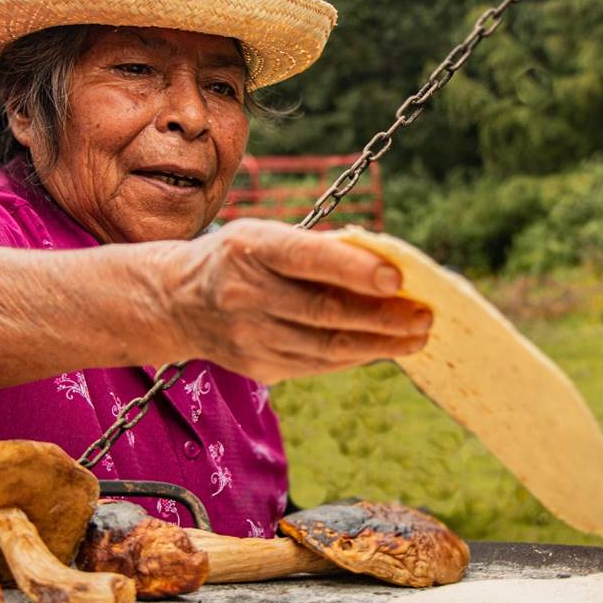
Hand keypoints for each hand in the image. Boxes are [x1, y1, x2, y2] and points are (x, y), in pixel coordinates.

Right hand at [161, 220, 430, 382]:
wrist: (177, 300)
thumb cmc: (240, 258)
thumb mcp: (266, 236)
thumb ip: (317, 251)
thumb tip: (387, 271)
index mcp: (249, 248)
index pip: (307, 258)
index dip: (354, 270)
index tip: (398, 279)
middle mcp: (244, 294)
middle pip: (325, 312)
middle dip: (383, 317)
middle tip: (425, 317)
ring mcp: (249, 336)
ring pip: (326, 347)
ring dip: (379, 344)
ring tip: (417, 337)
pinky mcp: (257, 366)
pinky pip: (317, 365)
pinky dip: (355, 357)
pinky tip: (382, 349)